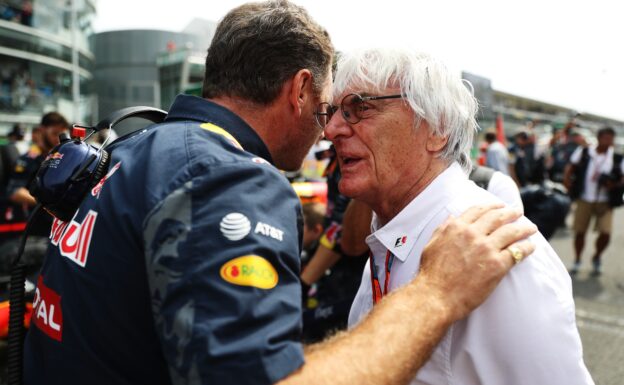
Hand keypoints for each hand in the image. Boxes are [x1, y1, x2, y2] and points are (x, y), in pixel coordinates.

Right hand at [417, 204, 536, 321]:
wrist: (435, 296)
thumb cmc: (431, 273)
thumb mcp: (432, 244)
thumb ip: (443, 229)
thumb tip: (452, 217)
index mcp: (456, 227)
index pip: (478, 210)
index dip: (492, 206)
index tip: (500, 206)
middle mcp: (472, 234)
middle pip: (498, 217)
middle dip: (511, 213)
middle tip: (518, 213)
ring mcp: (486, 249)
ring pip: (511, 232)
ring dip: (524, 228)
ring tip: (531, 228)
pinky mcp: (497, 265)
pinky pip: (517, 252)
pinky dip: (526, 247)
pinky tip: (531, 246)